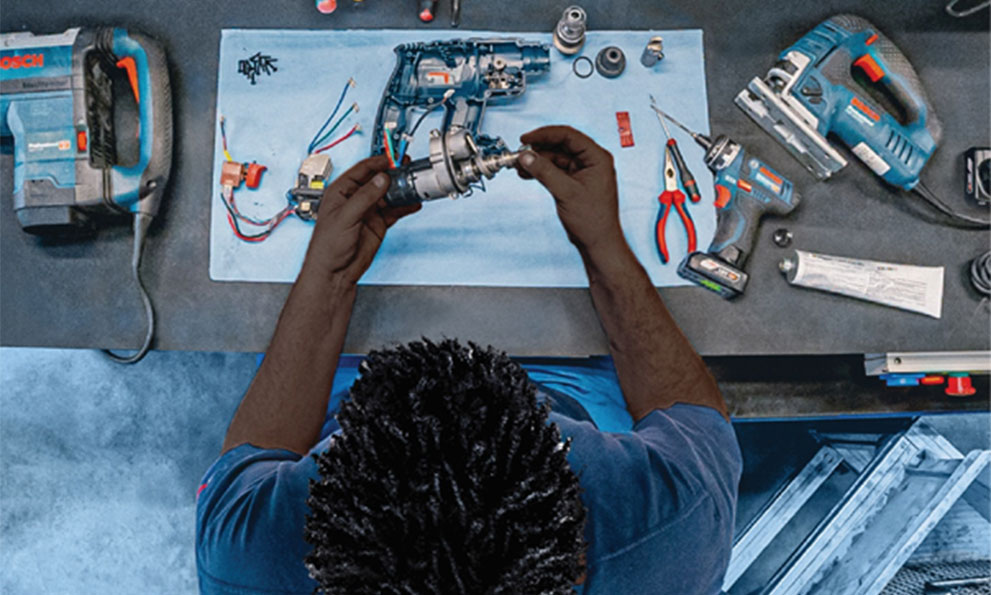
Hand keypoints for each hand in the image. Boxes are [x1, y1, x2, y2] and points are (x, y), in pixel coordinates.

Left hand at [303, 155, 419, 283]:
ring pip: (388, 194)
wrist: (335, 272)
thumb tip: (380, 180)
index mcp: (341, 191)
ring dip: (401, 190)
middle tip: (407, 168)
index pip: (362, 170)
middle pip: (378, 180)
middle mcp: (355, 198)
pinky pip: (394, 210)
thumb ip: (365, 197)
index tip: (393, 158)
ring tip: (414, 185)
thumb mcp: (345, 217)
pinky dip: (404, 206)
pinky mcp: (378, 223)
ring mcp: (368, 211)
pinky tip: (413, 203)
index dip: (378, 163)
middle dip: (393, 174)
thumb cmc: (327, 247)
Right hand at [517, 126, 623, 252]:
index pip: (568, 136)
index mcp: (597, 157)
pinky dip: (541, 170)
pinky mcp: (574, 182)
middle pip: (561, 145)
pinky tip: (527, 173)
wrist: (597, 243)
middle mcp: (591, 161)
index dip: (545, 135)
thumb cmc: (593, 220)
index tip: (525, 138)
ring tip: (519, 165)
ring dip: (537, 160)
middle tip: (519, 153)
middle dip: (538, 148)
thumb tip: (526, 156)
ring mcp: (583, 171)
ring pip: (555, 158)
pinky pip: (555, 170)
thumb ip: (545, 172)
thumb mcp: (565, 192)